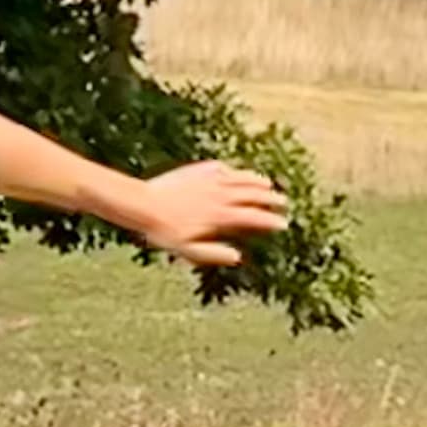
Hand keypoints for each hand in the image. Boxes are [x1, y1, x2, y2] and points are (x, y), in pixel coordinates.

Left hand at [123, 160, 291, 268]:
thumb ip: (213, 254)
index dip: (270, 221)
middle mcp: (220, 196)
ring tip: (267, 183)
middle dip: (270, 199)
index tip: (283, 224)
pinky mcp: (198, 171)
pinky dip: (232, 171)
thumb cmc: (163, 231)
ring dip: (256, 181)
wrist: (143, 203)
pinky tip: (234, 172)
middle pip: (252, 195)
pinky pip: (221, 168)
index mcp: (221, 216)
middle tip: (283, 202)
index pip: (253, 218)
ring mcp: (210, 180)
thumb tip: (237, 257)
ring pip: (240, 179)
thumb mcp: (188, 250)